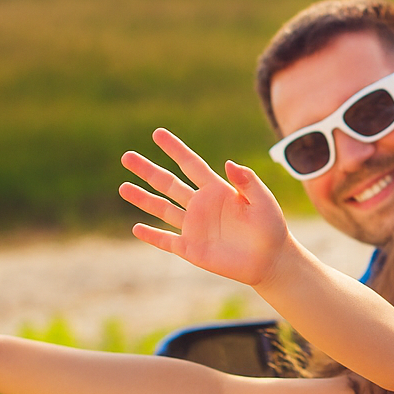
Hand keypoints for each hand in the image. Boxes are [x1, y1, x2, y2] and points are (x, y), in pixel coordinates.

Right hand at [120, 129, 287, 286]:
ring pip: (162, 209)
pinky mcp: (191, 249)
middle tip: (127, 156)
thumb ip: (247, 181)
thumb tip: (228, 162)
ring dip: (142, 198)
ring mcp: (194, 227)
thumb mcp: (262, 200)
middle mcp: (201, 205)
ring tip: (123, 187)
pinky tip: (136, 228)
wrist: (270, 259)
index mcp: (217, 190)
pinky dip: (151, 235)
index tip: (158, 133)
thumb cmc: (270, 227)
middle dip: (147, 170)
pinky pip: (166, 241)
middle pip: (168, 183)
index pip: (191, 164)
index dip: (175, 149)